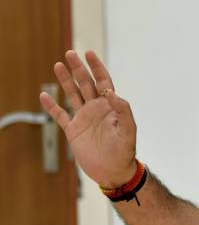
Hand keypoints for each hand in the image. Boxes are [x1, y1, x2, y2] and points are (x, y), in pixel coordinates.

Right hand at [40, 50, 136, 187]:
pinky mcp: (73, 130)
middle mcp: (96, 108)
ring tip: (58, 65)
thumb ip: (124, 111)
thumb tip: (113, 94)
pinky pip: (60, 115)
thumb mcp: (128, 130)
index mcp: (110, 106)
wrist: (113, 171)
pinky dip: (52, 106)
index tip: (89, 53)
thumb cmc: (125, 151)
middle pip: (86, 84)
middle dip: (79, 68)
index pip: (104, 81)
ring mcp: (84, 118)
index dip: (97, 67)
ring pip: (72, 94)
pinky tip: (44, 95)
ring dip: (65, 80)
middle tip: (70, 53)